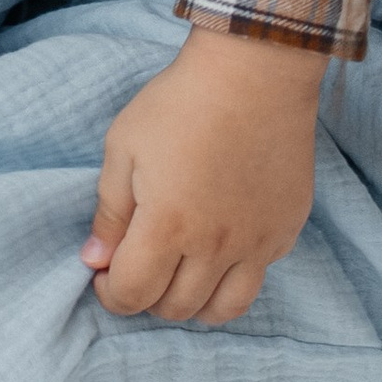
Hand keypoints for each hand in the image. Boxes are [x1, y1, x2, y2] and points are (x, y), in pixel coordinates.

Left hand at [83, 27, 325, 325]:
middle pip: (175, 308)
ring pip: (222, 309)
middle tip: (139, 268)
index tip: (105, 274)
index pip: (132, 294)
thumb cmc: (181, 102)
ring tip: (178, 275)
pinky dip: (232, 276)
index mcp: (168, 225)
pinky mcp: (286, 230)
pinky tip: (219, 247)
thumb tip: (95, 260)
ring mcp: (256, 241)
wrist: (254, 71)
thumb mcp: (125, 146)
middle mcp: (215, 245)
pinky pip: (257, 276)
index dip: (110, 294)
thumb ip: (109, 211)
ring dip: (191, 303)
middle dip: (146, 298)